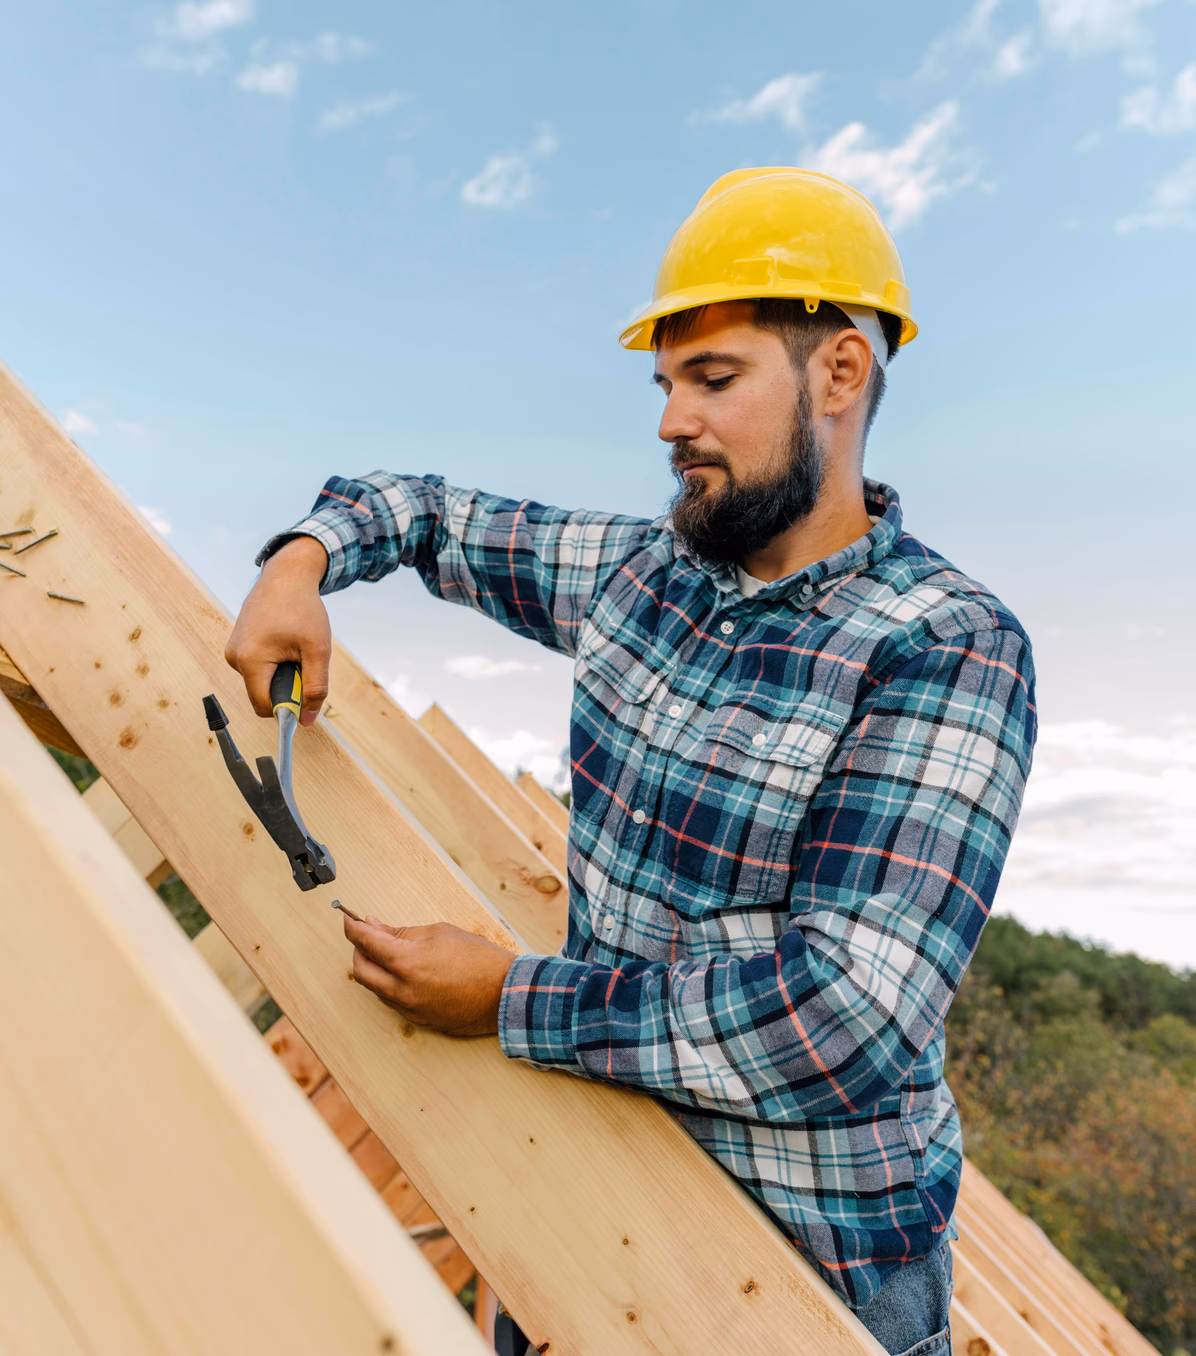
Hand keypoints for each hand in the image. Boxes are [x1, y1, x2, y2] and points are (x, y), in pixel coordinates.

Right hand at [225, 536, 330, 724]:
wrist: (286, 575)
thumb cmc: (302, 608)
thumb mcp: (317, 650)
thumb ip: (315, 688)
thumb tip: (308, 721)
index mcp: (250, 660)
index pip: (264, 706)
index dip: (288, 709)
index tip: (307, 697)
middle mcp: (234, 657)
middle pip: (262, 694)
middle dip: (287, 687)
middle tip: (303, 661)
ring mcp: (233, 650)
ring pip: (261, 682)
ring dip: (281, 674)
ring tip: (293, 648)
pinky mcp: (237, 645)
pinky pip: (257, 668)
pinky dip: (274, 664)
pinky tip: (284, 642)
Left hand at [344, 916, 515, 1035]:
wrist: (506, 993)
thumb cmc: (479, 959)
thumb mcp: (440, 933)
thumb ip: (402, 932)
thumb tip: (375, 927)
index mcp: (407, 963)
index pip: (366, 942)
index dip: (353, 928)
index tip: (348, 919)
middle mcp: (402, 990)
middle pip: (361, 970)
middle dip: (358, 950)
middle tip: (366, 935)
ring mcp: (409, 1009)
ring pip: (374, 988)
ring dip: (373, 968)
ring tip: (387, 952)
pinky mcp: (418, 1020)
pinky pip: (391, 1000)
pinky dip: (388, 984)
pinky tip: (401, 972)